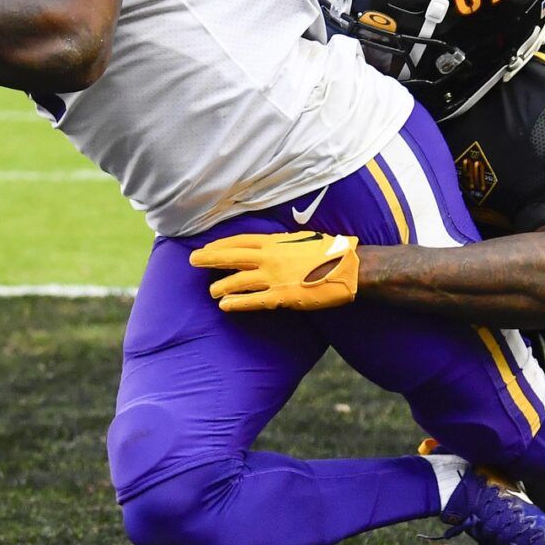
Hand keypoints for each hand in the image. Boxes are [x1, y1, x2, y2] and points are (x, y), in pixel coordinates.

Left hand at [189, 231, 360, 312]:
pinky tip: (225, 305)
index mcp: (275, 242)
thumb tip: (270, 244)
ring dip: (222, 285)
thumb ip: (282, 242)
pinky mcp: (283, 296)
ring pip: (239, 280)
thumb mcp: (302, 239)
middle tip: (193, 261)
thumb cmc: (330, 251)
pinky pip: (254, 300)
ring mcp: (275, 277)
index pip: (240, 241)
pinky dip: (237, 302)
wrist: (351, 268)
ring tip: (211, 291)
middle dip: (210, 259)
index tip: (207, 248)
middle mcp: (270, 257)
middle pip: (232, 257)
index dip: (221, 245)